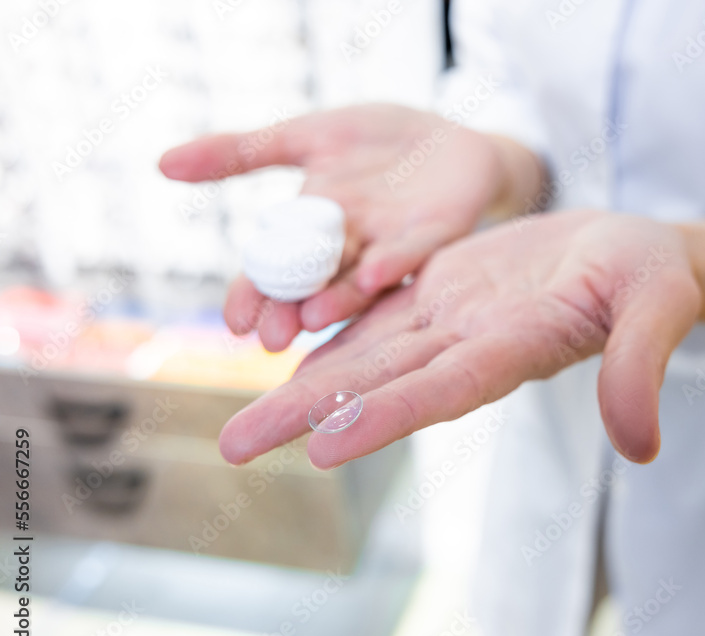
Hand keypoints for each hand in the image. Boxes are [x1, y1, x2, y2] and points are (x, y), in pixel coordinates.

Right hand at [159, 104, 544, 350]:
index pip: (274, 271)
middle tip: (270, 340)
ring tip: (312, 319)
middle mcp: (350, 249)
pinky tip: (374, 275)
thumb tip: (161, 164)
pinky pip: (412, 252)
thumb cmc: (378, 146)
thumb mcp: (305, 136)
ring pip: (359, 280)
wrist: (452, 139)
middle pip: (312, 286)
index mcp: (313, 229)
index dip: (254, 295)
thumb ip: (240, 153)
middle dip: (289, 311)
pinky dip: (392, 262)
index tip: (234, 323)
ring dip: (336, 301)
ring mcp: (392, 245)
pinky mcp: (435, 233)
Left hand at [218, 210, 701, 467]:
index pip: (446, 389)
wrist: (631, 251)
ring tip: (241, 423)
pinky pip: (376, 318)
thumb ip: (640, 368)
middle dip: (308, 415)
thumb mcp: (658, 306)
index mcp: (516, 349)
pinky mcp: (440, 294)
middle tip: (235, 446)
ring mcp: (450, 323)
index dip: (389, 414)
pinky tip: (284, 355)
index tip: (326, 444)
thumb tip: (641, 448)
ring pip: (365, 358)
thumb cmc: (652, 275)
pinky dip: (329, 337)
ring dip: (301, 389)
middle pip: (380, 385)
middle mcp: (469, 347)